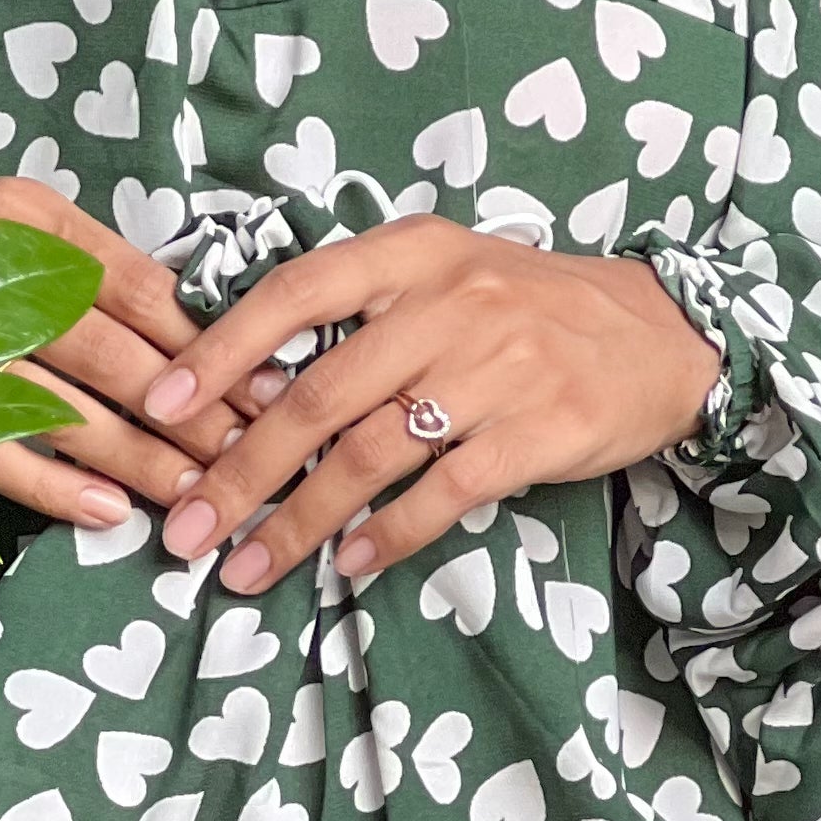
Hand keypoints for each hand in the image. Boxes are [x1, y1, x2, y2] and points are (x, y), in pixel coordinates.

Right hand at [0, 181, 245, 536]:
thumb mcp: (22, 236)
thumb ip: (100, 276)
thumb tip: (209, 338)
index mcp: (27, 217)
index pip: (142, 288)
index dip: (215, 346)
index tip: (271, 389)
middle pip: (112, 354)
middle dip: (191, 415)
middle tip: (249, 458)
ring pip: (60, 410)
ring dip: (136, 458)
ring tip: (194, 496)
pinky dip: (52, 487)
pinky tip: (106, 513)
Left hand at [138, 218, 721, 595]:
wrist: (660, 332)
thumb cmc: (527, 308)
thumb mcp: (444, 275)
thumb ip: (360, 314)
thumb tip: (248, 386)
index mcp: (413, 253)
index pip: (296, 291)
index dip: (221, 349)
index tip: (160, 404)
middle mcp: (451, 302)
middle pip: (319, 394)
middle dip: (242, 470)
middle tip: (187, 527)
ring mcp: (499, 367)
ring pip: (370, 452)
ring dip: (298, 521)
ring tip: (247, 567)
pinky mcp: (540, 430)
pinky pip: (444, 492)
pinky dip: (388, 534)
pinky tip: (349, 564)